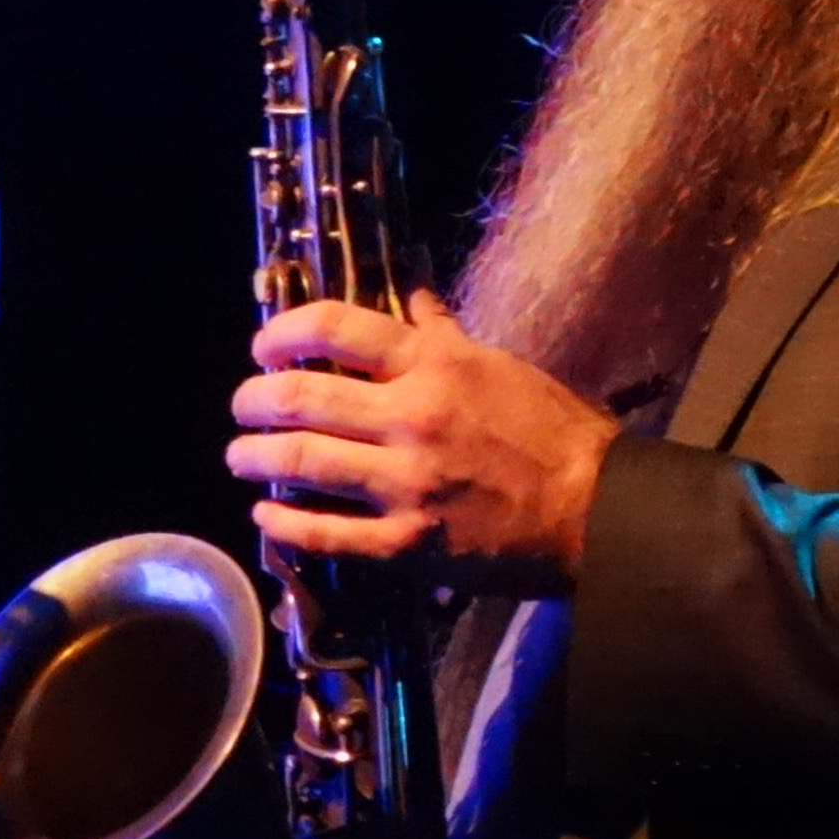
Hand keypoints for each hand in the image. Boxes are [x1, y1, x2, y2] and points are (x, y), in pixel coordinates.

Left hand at [225, 290, 619, 595]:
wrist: (598, 511)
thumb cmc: (554, 432)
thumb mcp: (501, 365)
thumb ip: (444, 335)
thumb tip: (411, 295)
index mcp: (436, 366)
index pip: (336, 328)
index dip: (283, 332)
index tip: (264, 346)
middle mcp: (411, 417)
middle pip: (301, 396)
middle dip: (254, 399)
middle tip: (244, 405)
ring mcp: (405, 484)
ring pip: (301, 461)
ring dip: (254, 456)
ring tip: (240, 456)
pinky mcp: (407, 543)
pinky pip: (325, 532)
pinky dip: (284, 522)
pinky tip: (267, 514)